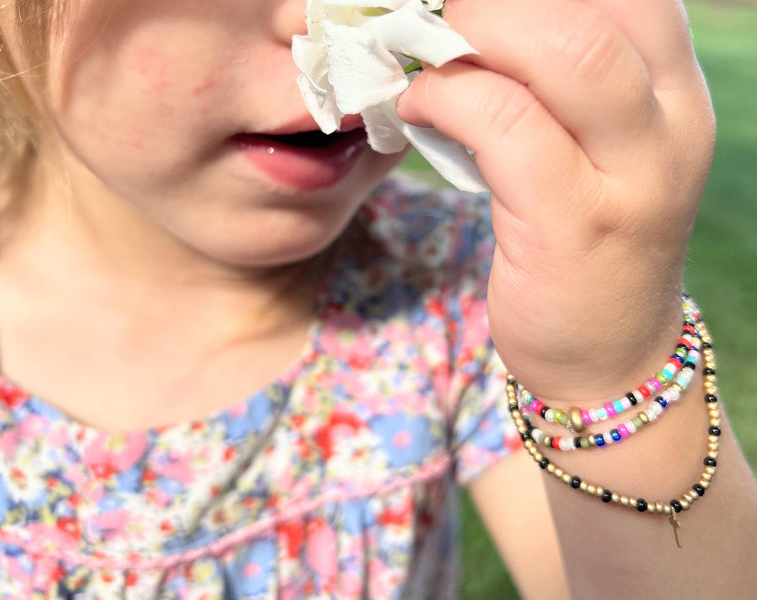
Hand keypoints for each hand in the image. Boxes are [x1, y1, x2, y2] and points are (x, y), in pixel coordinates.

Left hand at [396, 0, 714, 399]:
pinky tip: (418, 108)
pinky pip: (507, 128)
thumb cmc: (586, 240)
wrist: (609, 355)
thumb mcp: (593, 147)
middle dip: (489, 6)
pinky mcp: (577, 226)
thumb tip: (463, 21)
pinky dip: (449, 100)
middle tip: (432, 24)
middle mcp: (670, 122)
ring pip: (560, 54)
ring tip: (422, 62)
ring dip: (468, 41)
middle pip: (585, 11)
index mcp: (673, 88)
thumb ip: (553, 82)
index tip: (467, 8)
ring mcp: (633, 177)